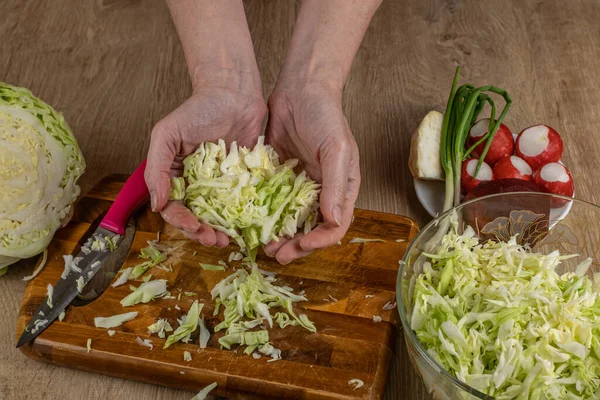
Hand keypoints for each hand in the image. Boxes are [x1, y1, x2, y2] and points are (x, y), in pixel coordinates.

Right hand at [145, 85, 266, 246]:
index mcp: (177, 176)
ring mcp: (222, 185)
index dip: (181, 221)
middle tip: (215, 240)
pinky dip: (245, 218)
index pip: (174, 208)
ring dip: (222, 231)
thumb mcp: (167, 134)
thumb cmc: (198, 109)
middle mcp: (198, 185)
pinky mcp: (244, 181)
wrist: (233, 93)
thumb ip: (156, 168)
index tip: (193, 226)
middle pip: (197, 218)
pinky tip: (248, 227)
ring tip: (230, 239)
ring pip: (220, 217)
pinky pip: (243, 204)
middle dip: (203, 232)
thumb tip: (157, 204)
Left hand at [264, 84, 360, 263]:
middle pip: (312, 230)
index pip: (335, 226)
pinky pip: (272, 203)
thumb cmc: (326, 115)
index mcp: (342, 189)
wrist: (301, 89)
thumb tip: (334, 221)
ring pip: (290, 221)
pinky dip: (264, 217)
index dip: (319, 241)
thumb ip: (335, 185)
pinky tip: (251, 224)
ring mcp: (300, 186)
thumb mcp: (336, 149)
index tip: (300, 246)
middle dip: (296, 246)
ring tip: (263, 245)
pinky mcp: (279, 178)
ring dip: (279, 236)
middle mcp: (322, 192)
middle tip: (276, 254)